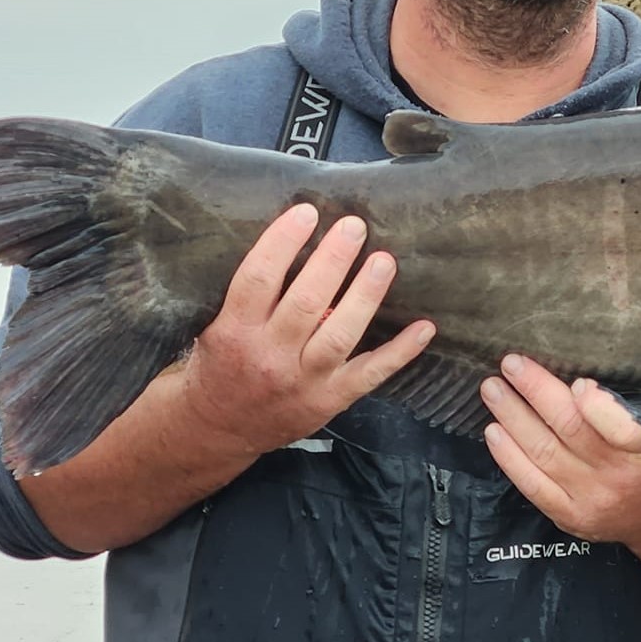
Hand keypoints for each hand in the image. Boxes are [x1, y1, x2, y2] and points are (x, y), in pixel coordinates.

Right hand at [177, 204, 435, 455]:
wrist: (216, 429)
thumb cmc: (220, 365)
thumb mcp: (217, 327)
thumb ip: (250, 296)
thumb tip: (291, 241)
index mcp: (234, 331)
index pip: (258, 279)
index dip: (281, 243)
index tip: (306, 212)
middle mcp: (269, 356)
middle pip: (305, 303)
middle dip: (332, 261)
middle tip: (355, 226)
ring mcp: (303, 381)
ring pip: (339, 336)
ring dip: (365, 296)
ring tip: (384, 261)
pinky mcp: (330, 400)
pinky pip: (370, 374)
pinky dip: (400, 352)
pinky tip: (424, 327)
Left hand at [483, 355, 640, 616]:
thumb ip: (625, 411)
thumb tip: (576, 378)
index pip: (623, 429)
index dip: (597, 405)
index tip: (578, 381)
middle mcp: (615, 477)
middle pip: (570, 430)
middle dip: (537, 393)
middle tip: (511, 364)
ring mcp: (588, 500)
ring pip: (543, 452)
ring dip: (513, 417)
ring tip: (493, 389)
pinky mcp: (568, 516)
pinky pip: (531, 484)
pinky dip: (509, 456)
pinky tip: (494, 431)